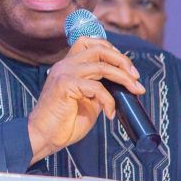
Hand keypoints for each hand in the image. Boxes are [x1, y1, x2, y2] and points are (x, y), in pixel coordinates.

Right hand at [28, 37, 145, 164]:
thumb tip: (121, 85)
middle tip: (136, 77)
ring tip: (134, 90)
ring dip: (123, 77)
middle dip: (122, 60)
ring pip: (101, 65)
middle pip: (99, 48)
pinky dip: (109, 100)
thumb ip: (99, 88)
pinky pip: (97, 87)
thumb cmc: (64, 122)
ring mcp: (64, 72)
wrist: (44, 136)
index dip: (112, 50)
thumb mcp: (88, 101)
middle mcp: (65, 64)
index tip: (128, 68)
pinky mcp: (65, 84)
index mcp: (69, 65)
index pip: (91, 43)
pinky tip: (110, 113)